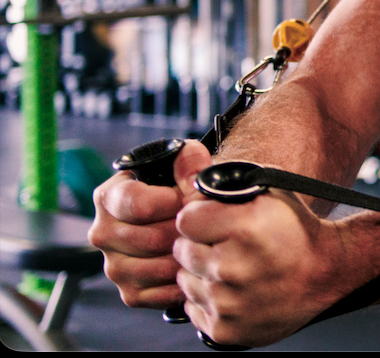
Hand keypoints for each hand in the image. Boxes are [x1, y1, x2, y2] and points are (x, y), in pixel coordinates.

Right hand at [88, 139, 212, 309]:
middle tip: (201, 224)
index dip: (171, 201)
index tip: (187, 199)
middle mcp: (102, 232)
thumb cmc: (183, 188)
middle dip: (184, 231)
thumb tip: (190, 163)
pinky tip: (192, 265)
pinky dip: (182, 282)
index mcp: (109, 197)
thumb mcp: (186, 166)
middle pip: (151, 239)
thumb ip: (190, 161)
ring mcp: (113, 266)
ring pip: (157, 267)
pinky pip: (159, 294)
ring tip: (199, 242)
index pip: (136, 203)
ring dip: (186, 256)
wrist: (189, 217)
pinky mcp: (129, 292)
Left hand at [172, 161, 356, 346]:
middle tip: (228, 245)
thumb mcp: (270, 193)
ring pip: (185, 281)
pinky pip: (193, 308)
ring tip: (234, 267)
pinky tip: (233, 289)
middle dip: (201, 245)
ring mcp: (228, 303)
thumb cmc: (297, 230)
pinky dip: (208, 299)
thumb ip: (226, 186)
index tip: (214, 221)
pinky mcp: (225, 330)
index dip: (200, 217)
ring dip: (203, 273)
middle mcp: (233, 268)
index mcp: (244, 228)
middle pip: (182, 251)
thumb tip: (188, 184)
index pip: (185, 220)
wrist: (326, 272)